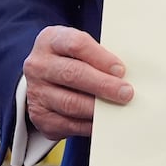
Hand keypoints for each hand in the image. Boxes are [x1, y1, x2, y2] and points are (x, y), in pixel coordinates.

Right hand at [21, 25, 131, 140]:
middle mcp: (39, 65)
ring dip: (97, 108)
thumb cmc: (70, 60)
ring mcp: (36, 91)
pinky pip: (67, 123)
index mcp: (51, 40)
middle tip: (126, 93)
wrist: (42, 79)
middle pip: (73, 74)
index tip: (121, 70)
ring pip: (70, 103)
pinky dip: (89, 125)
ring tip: (118, 108)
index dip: (101, 57)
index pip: (76, 45)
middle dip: (103, 85)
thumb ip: (100, 56)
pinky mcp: (39, 115)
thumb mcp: (80, 49)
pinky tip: (104, 123)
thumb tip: (129, 75)